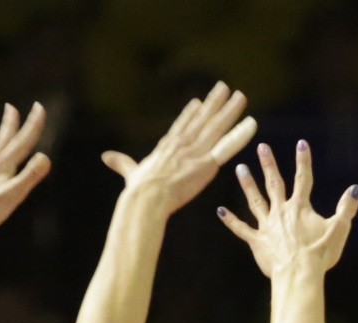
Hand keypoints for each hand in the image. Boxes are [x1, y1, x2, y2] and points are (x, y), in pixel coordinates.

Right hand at [101, 82, 256, 213]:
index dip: (190, 114)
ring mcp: (196, 152)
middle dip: (215, 104)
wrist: (147, 198)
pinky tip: (252, 124)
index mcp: (166, 146)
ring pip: (217, 127)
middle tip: (225, 89)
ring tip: (241, 97)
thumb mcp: (130, 172)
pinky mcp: (207, 163)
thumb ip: (122, 163)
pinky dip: (240, 135)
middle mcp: (183, 144)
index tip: (198, 102)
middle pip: (203, 120)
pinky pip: (228, 146)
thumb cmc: (138, 190)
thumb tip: (105, 157)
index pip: (181, 126)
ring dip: (230, 111)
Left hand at [218, 140, 357, 276]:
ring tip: (240, 168)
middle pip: (274, 183)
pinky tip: (220, 211)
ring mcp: (267, 226)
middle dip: (269, 164)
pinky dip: (230, 221)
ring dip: (248, 184)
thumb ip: (346, 208)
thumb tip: (356, 189)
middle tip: (261, 147)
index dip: (303, 161)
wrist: (299, 274)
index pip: (303, 179)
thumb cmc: (320, 254)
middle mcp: (281, 212)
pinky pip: (241, 229)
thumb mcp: (339, 229)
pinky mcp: (257, 241)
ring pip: (255, 200)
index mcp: (300, 208)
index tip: (301, 144)